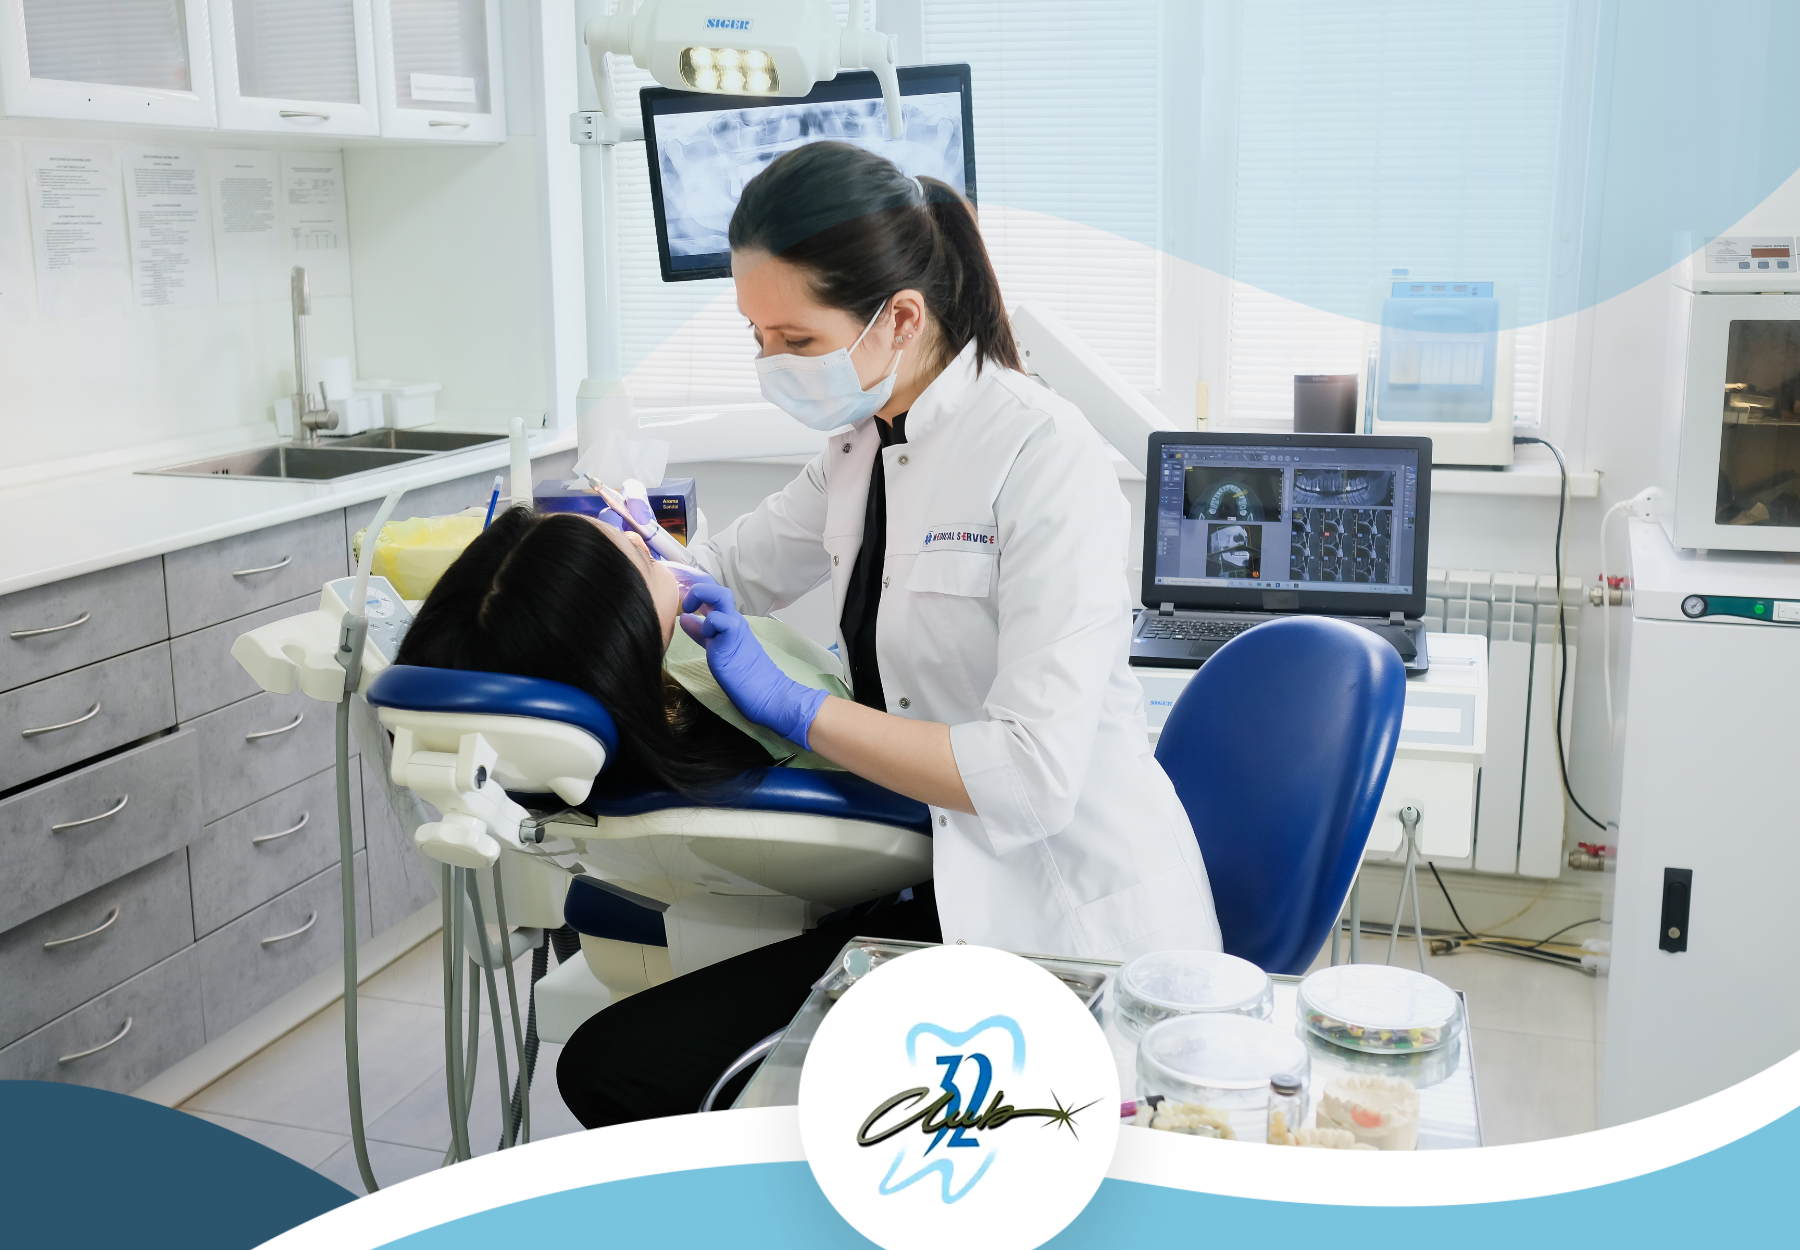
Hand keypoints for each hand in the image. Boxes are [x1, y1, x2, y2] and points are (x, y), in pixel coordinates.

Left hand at [680, 583, 828, 749]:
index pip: (713, 594)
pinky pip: (720, 621)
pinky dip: (709, 623)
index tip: (681, 599)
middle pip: (716, 588)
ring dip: (702, 598)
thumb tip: (685, 619)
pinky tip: (706, 637)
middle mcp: (733, 620)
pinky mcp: (733, 640)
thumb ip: (701, 633)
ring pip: (720, 595)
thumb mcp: (717, 647)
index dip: (695, 589)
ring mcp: (735, 628)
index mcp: (729, 621)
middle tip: (685, 606)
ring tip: (690, 613)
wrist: (767, 693)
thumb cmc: (744, 675)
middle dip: (696, 589)